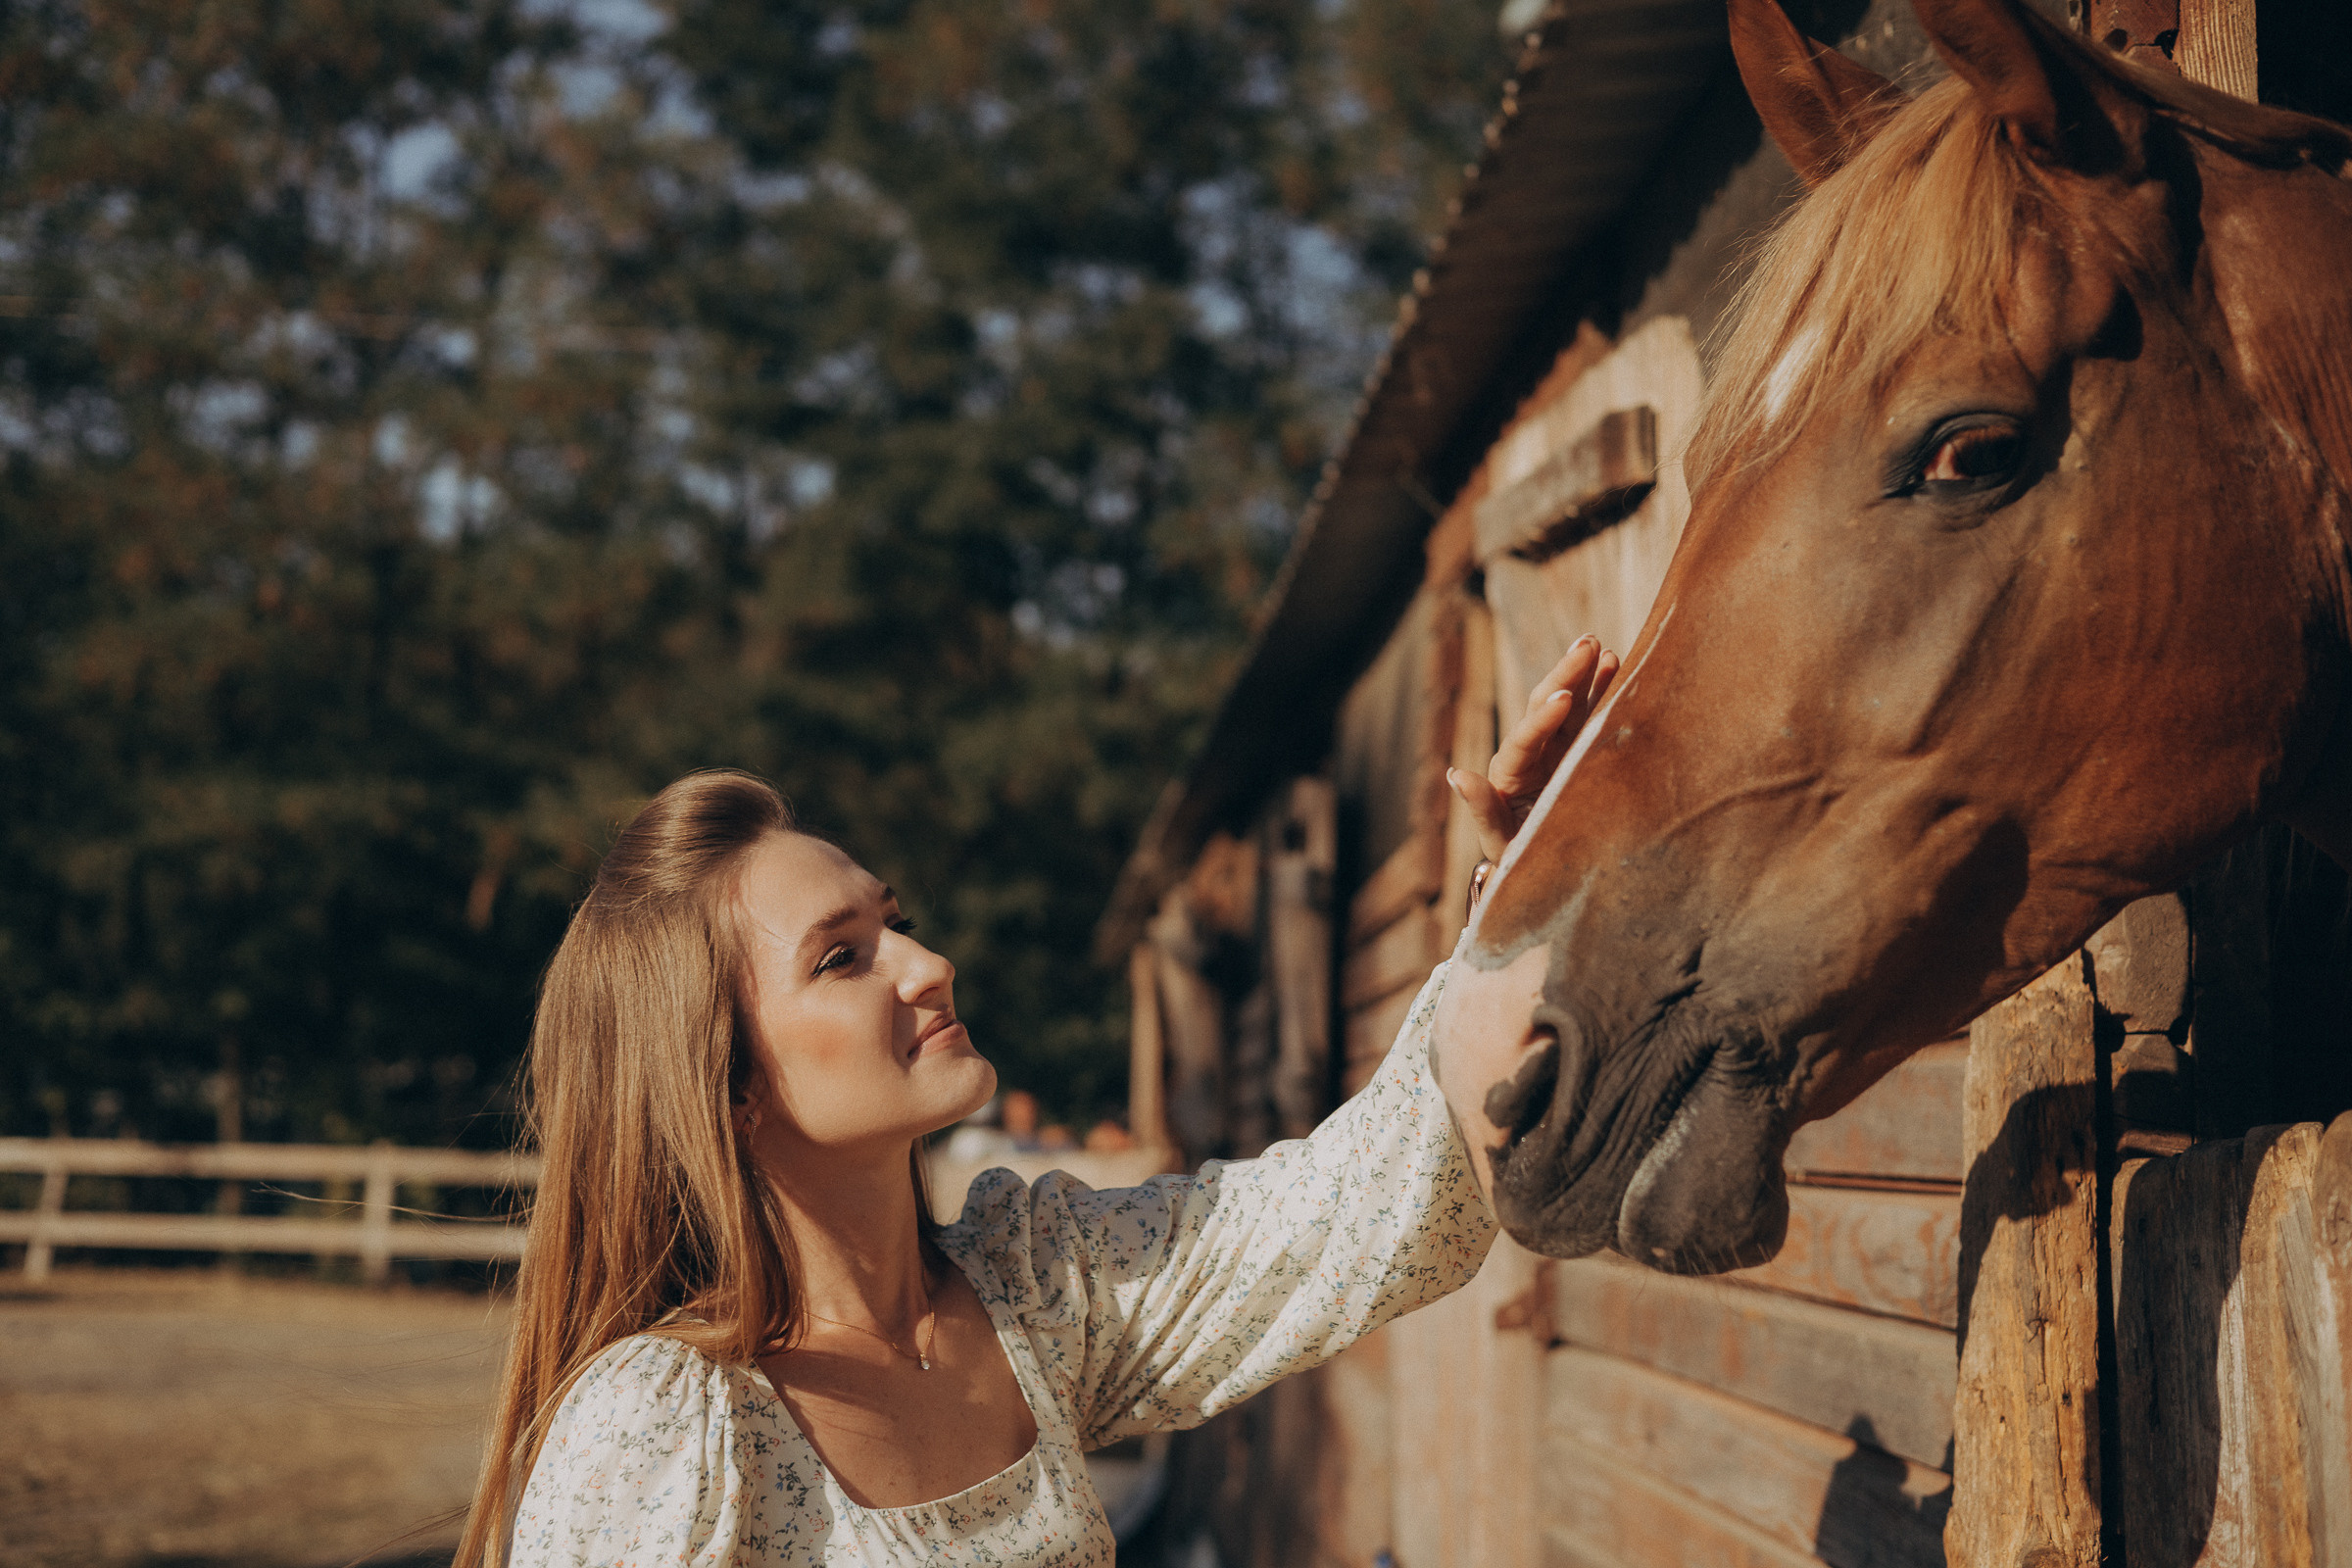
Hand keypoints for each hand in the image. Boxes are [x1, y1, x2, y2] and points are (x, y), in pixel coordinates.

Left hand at [1448, 635, 1619, 864]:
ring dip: (1583, 673)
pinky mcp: (1576, 748)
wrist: (1537, 862)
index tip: (1565, 698)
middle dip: (1565, 675)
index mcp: (1509, 771)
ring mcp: (1555, 746)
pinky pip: (1588, 714)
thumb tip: (1454, 774)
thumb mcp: (1498, 839)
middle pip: (1544, 706)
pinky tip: (1612, 662)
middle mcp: (1530, 750)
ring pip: (1569, 703)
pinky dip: (1599, 689)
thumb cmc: (1515, 854)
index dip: (1543, 719)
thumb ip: (1481, 808)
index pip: (1524, 739)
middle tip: (1585, 645)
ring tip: (1599, 646)